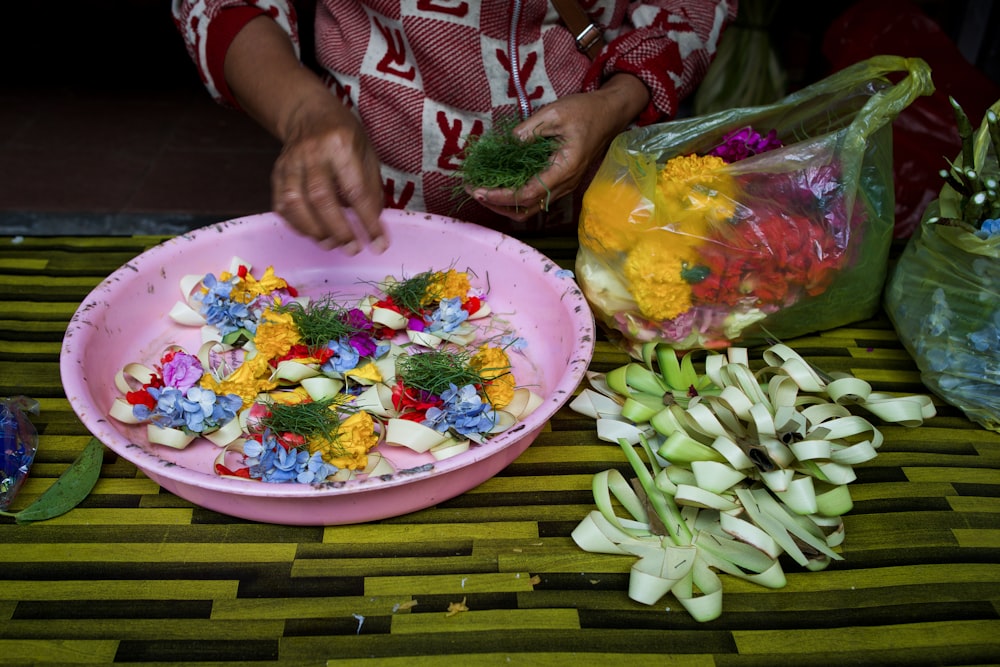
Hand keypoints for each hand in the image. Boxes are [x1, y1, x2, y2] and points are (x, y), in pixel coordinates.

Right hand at [272, 92, 385, 253]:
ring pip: (295, 203)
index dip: (367, 221)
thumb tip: (373, 223)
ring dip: (314, 231)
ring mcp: (290, 162)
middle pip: (321, 198)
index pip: (355, 189)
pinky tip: (312, 233)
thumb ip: (371, 186)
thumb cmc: (344, 135)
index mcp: (340, 144)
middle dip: (338, 230)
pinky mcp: (277, 172)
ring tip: (331, 244)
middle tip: (352, 249)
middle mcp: (312, 153)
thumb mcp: (367, 152)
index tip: (378, 243)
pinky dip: (296, 224)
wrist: (308, 112)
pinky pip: (281, 204)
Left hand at [469, 74, 649, 222]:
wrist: (610, 114)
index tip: (478, 190)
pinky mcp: (560, 181)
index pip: (527, 194)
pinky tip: (500, 184)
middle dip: (497, 204)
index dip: (501, 196)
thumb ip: (529, 130)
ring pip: (530, 207)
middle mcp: (564, 184)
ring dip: (504, 203)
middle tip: (473, 191)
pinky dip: (515, 196)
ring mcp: (563, 185)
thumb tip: (507, 145)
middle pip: (527, 209)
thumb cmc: (585, 111)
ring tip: (481, 190)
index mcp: (564, 170)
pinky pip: (535, 197)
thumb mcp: (554, 113)